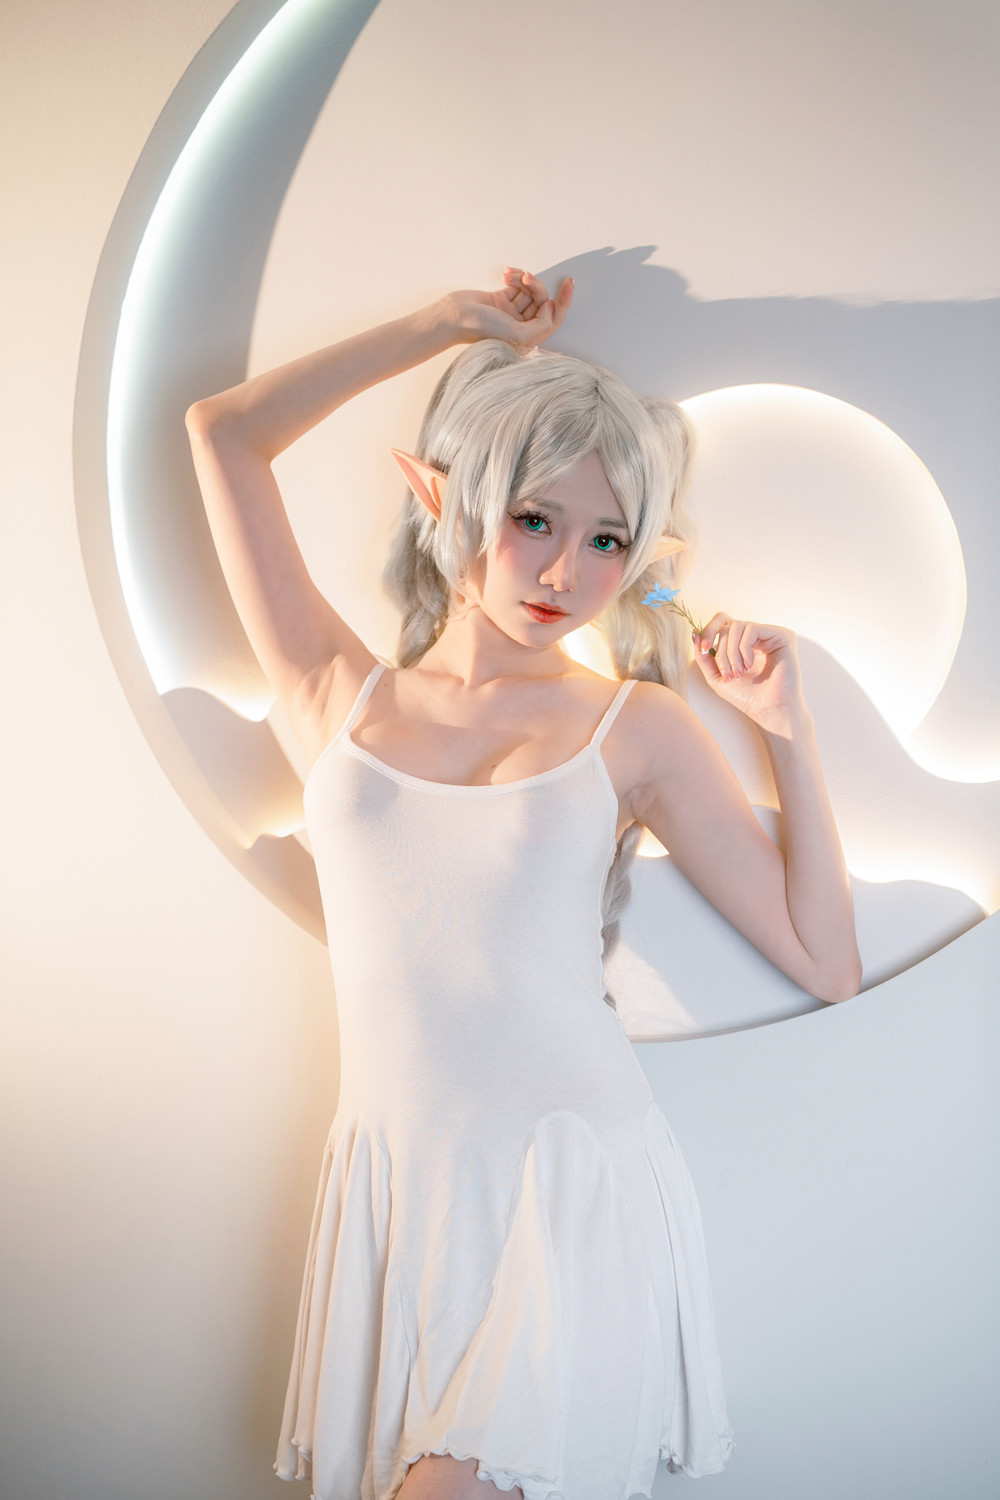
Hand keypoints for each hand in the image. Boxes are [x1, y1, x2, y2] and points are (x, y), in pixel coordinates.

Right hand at [442, 267, 573, 348]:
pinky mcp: (501, 300)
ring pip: (529, 291)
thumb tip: (550, 308)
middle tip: (527, 278)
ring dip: (523, 279)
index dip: (563, 302)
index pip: (553, 320)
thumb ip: (541, 325)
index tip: (569, 284)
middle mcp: (521, 327)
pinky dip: (515, 277)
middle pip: (541, 302)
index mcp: (527, 339)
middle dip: (537, 287)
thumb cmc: (481, 329)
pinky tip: (506, 274)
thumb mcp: (517, 334)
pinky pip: (516, 285)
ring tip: (511, 276)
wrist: (454, 317)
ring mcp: (511, 313)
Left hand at [692, 614, 806, 732]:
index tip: (704, 649)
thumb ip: (704, 656)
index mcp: (742, 642)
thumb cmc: (746, 696)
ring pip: (737, 626)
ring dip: (732, 653)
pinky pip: (752, 629)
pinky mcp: (781, 635)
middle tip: (726, 672)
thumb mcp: (716, 676)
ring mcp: (769, 634)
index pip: (722, 621)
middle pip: (727, 624)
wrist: (768, 710)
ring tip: (738, 674)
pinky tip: (750, 666)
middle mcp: (756, 635)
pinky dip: (744, 649)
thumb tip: (695, 633)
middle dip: (721, 650)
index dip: (709, 630)